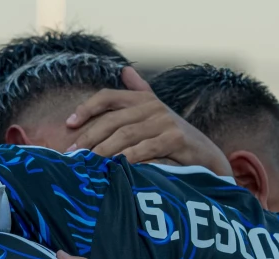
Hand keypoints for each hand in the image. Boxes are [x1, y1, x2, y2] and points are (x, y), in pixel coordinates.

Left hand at [65, 67, 230, 176]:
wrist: (208, 157)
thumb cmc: (175, 138)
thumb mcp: (157, 114)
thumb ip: (140, 92)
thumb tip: (126, 70)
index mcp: (144, 99)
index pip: (109, 97)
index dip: (87, 108)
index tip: (69, 123)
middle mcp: (153, 107)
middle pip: (113, 120)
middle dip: (90, 137)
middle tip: (72, 154)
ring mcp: (166, 122)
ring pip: (125, 135)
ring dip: (103, 151)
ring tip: (87, 164)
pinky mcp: (176, 139)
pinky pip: (145, 149)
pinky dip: (127, 159)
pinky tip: (114, 168)